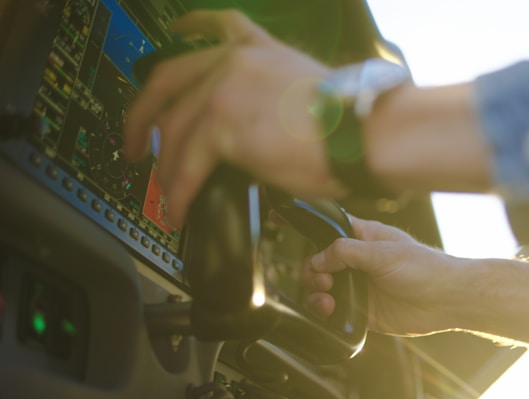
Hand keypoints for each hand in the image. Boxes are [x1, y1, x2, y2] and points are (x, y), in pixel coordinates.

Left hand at [124, 10, 344, 224]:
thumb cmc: (351, 121)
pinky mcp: (222, 127)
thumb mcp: (306, 87)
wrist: (365, 132)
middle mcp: (233, 62)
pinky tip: (178, 208)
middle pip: (167, 86)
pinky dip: (178, 192)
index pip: (210, 31)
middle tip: (134, 146)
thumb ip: (267, 94)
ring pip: (173, 131)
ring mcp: (223, 91)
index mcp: (257, 50)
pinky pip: (187, 165)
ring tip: (165, 195)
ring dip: (164, 168)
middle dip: (140, 120)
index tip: (176, 34)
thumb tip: (249, 129)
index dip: (185, 33)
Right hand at [305, 217, 463, 336]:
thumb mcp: (383, 254)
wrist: (446, 300)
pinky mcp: (363, 310)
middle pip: (320, 263)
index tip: (306, 245)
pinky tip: (331, 312)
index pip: (330, 230)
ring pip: (324, 289)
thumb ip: (347, 252)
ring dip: (316, 294)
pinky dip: (326, 313)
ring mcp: (360, 286)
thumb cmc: (425, 269)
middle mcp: (359, 262)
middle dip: (313, 272)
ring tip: (327, 301)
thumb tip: (318, 259)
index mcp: (365, 238)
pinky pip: (335, 312)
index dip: (314, 236)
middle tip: (323, 281)